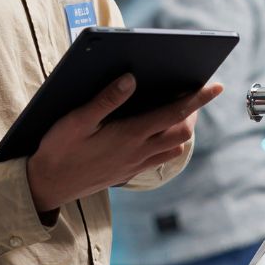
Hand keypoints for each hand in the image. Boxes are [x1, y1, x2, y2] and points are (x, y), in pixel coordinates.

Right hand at [25, 75, 221, 212]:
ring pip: (174, 148)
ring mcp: (135, 165)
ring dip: (181, 129)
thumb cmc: (59, 149)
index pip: (174, 113)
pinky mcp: (128, 173)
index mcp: (130, 135)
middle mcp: (138, 152)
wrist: (47, 185)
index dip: (198, 98)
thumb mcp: (77, 119)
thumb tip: (132, 78)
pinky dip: (167, 144)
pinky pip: (159, 158)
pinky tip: (155, 132)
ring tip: (178, 110)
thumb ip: (106, 99)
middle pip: (182, 132)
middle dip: (193, 113)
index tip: (216, 86)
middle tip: (194, 93)